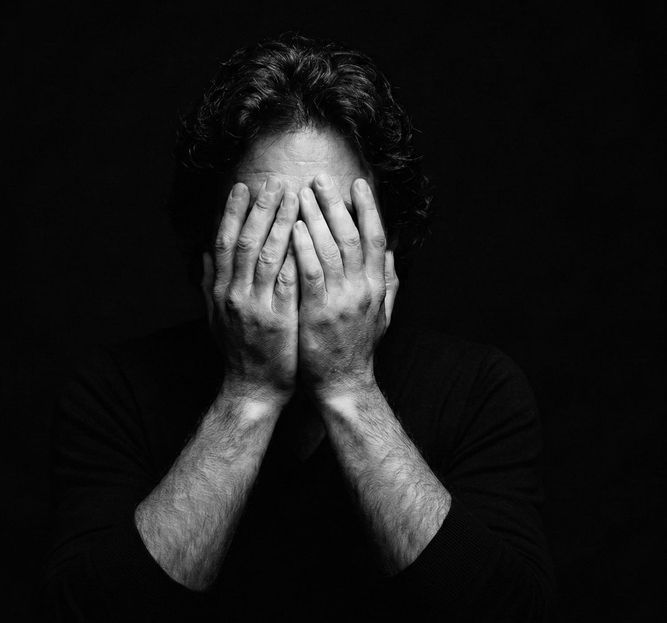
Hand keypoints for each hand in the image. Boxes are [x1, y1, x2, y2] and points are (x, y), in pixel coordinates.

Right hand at [203, 176, 299, 407]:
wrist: (252, 388)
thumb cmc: (238, 352)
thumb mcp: (215, 317)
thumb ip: (209, 283)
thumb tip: (204, 252)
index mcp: (221, 291)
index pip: (225, 242)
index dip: (232, 213)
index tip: (243, 187)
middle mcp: (235, 295)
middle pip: (246, 242)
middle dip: (260, 210)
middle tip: (275, 182)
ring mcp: (256, 307)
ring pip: (267, 256)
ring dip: (281, 224)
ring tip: (295, 197)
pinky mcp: (279, 321)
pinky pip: (287, 282)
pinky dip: (295, 256)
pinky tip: (307, 235)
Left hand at [292, 174, 398, 402]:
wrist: (344, 385)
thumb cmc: (357, 349)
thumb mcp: (381, 315)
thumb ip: (387, 282)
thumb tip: (390, 253)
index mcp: (376, 286)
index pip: (375, 238)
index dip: (368, 209)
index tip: (357, 184)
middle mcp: (363, 289)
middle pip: (351, 236)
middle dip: (336, 204)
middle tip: (320, 178)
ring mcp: (342, 301)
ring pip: (331, 249)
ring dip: (316, 218)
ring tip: (302, 193)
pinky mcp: (319, 313)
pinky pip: (311, 273)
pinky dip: (303, 248)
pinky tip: (292, 228)